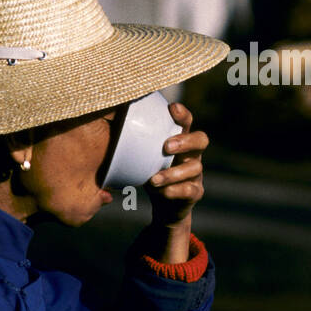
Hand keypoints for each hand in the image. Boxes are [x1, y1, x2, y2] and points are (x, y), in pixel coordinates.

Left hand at [145, 102, 208, 233]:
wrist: (164, 202)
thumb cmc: (151, 171)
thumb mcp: (143, 155)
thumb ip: (133, 140)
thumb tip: (109, 117)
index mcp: (180, 140)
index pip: (186, 122)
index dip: (183, 114)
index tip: (172, 108)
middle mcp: (192, 154)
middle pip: (201, 140)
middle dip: (185, 141)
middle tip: (166, 146)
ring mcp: (196, 173)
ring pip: (194, 168)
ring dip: (173, 173)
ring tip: (154, 180)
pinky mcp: (195, 192)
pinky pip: (189, 190)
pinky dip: (174, 190)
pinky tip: (162, 191)